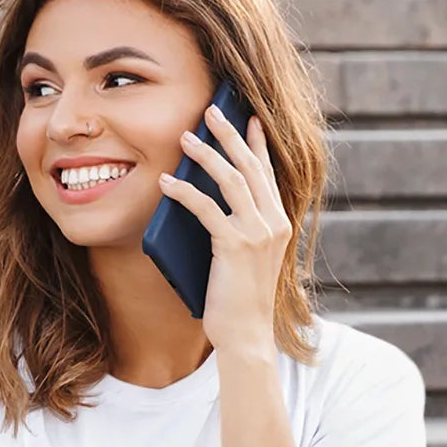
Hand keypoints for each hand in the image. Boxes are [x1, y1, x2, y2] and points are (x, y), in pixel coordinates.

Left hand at [158, 104, 292, 357]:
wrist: (247, 336)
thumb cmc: (239, 303)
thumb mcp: (244, 259)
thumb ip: (236, 230)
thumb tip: (206, 202)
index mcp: (280, 224)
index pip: (268, 174)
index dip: (256, 143)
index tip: (247, 117)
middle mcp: (274, 224)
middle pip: (251, 167)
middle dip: (229, 134)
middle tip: (210, 110)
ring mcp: (258, 234)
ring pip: (231, 179)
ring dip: (206, 154)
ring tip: (184, 138)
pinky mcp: (235, 245)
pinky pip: (206, 208)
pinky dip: (184, 192)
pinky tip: (166, 183)